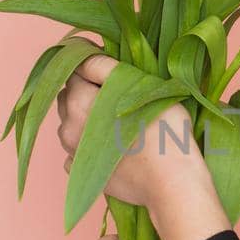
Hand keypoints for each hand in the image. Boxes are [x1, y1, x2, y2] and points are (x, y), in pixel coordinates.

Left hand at [56, 53, 205, 212]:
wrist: (172, 184)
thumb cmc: (164, 132)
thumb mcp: (140, 86)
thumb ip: (106, 67)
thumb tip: (83, 56)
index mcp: (78, 102)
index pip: (73, 70)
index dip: (92, 66)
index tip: (113, 70)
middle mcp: (67, 127)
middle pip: (68, 97)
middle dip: (86, 92)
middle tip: (118, 95)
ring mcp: (72, 153)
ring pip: (71, 124)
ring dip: (86, 118)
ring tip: (117, 122)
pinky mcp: (81, 174)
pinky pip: (76, 151)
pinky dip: (87, 145)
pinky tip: (111, 147)